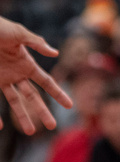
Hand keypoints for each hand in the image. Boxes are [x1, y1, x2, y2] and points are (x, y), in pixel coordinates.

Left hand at [0, 17, 72, 133]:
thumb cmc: (0, 29)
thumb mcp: (20, 34)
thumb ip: (37, 43)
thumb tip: (55, 53)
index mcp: (28, 64)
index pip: (47, 83)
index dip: (58, 94)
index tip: (70, 105)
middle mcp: (17, 75)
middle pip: (34, 97)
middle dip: (44, 112)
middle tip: (53, 126)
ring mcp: (3, 79)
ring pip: (15, 103)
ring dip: (23, 117)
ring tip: (31, 131)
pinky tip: (0, 127)